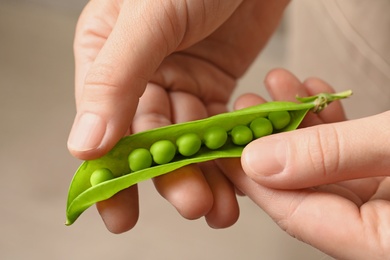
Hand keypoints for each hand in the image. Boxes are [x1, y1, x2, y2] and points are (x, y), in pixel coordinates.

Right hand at [67, 0, 288, 232]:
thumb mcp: (149, 15)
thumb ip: (114, 78)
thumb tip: (84, 145)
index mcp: (107, 55)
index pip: (104, 122)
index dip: (113, 171)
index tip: (118, 213)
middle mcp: (140, 73)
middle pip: (150, 139)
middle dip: (170, 177)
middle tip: (193, 206)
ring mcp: (179, 80)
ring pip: (187, 140)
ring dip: (203, 173)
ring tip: (219, 207)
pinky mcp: (215, 85)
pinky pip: (217, 128)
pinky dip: (225, 152)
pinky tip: (236, 177)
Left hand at [223, 69, 389, 258]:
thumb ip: (331, 155)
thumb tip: (260, 161)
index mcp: (380, 243)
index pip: (295, 214)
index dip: (253, 178)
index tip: (224, 144)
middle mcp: (377, 229)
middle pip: (304, 188)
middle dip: (272, 140)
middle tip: (248, 105)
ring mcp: (384, 202)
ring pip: (325, 165)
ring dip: (300, 122)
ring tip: (280, 86)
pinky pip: (351, 154)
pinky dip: (331, 123)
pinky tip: (315, 94)